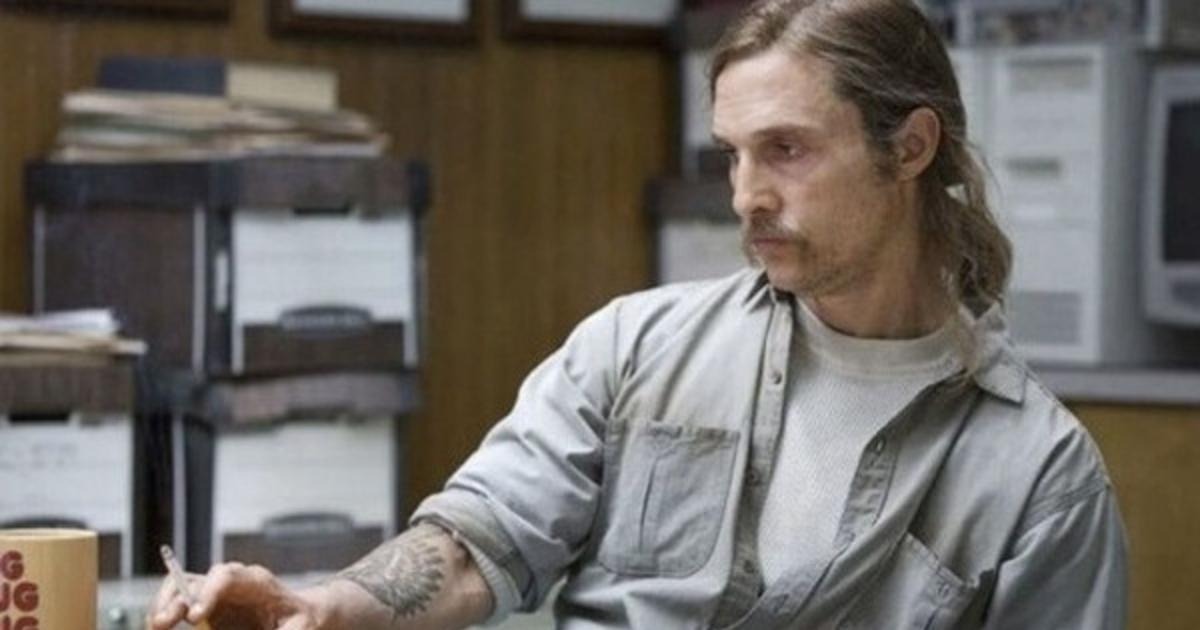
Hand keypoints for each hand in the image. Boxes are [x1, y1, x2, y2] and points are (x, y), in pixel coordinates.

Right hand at [146, 562, 327, 629]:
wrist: (300, 615)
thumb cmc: (302, 621)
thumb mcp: (301, 628)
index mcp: (255, 581)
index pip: (226, 575)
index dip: (207, 592)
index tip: (195, 617)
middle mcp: (230, 581)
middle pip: (196, 579)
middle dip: (176, 599)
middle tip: (161, 624)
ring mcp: (215, 591)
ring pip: (180, 587)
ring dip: (164, 605)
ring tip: (155, 626)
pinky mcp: (205, 605)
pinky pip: (178, 602)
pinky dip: (165, 613)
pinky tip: (158, 627)